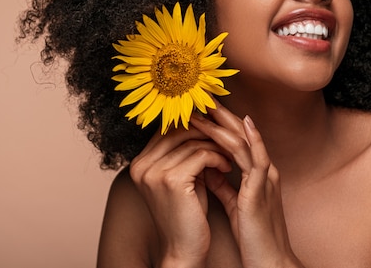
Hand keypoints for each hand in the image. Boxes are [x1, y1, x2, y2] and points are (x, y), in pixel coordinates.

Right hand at [129, 127, 231, 266]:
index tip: (218, 131)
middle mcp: (141, 164)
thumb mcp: (183, 177)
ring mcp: (154, 171)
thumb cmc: (187, 213)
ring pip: (193, 141)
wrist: (183, 249)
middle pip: (180, 130)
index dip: (196, 126)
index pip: (169, 129)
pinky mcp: (172, 180)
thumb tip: (203, 121)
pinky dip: (219, 158)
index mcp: (139, 162)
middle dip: (209, 133)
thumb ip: (184, 152)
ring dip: (218, 147)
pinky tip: (227, 167)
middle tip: (230, 141)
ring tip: (230, 157)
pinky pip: (202, 155)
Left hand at [190, 101, 303, 267]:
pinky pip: (255, 157)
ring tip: (208, 108)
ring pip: (247, 142)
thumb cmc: (254, 237)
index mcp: (259, 175)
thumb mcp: (235, 205)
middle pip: (244, 135)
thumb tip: (208, 170)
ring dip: (226, 123)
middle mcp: (265, 171)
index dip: (223, 125)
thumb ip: (223, 186)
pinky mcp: (262, 189)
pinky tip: (235, 125)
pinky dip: (247, 139)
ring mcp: (266, 178)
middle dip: (224, 116)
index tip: (204, 112)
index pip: (240, 142)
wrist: (270, 261)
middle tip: (205, 99)